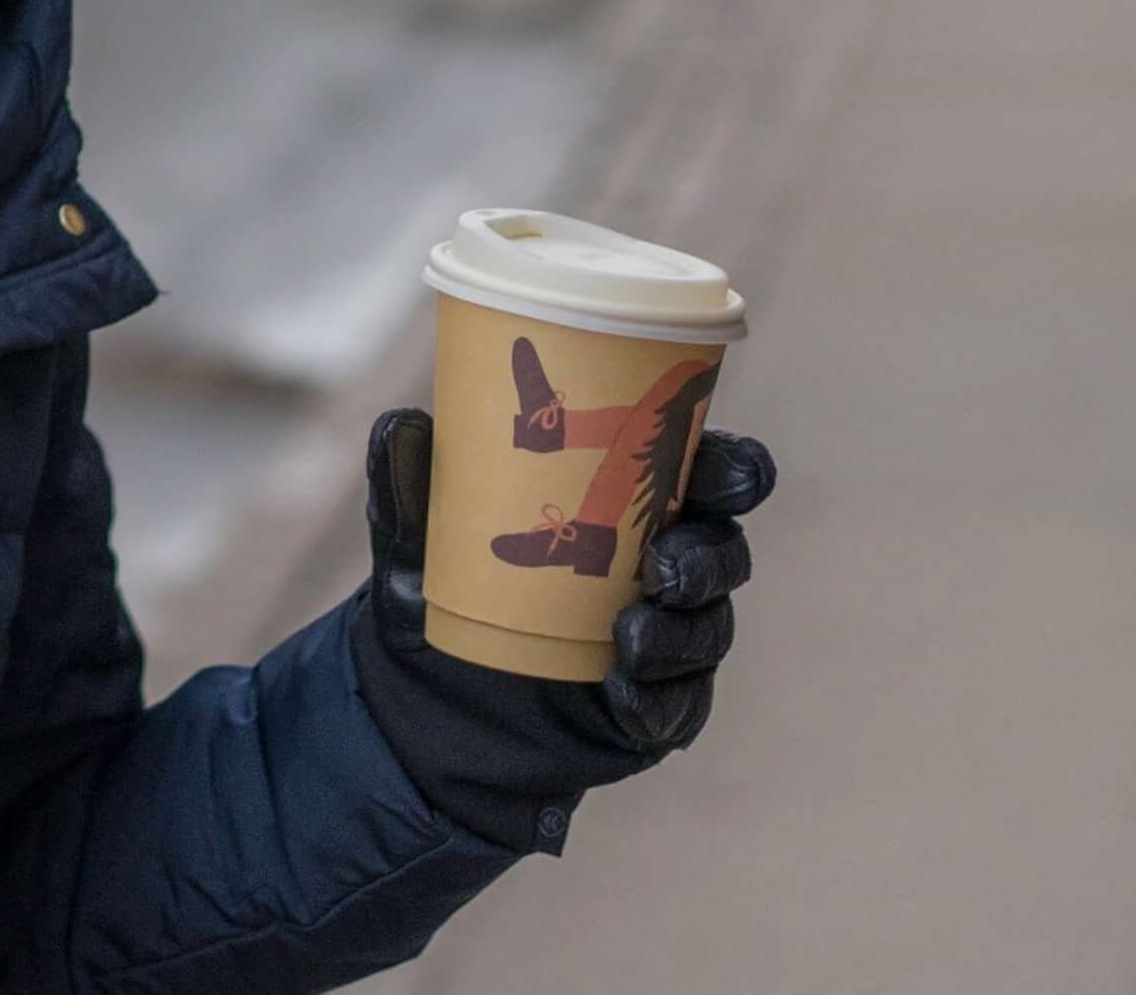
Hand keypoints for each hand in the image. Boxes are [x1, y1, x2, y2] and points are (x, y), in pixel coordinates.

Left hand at [346, 404, 777, 845]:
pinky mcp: (654, 710)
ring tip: (631, 634)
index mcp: (627, 501)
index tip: (727, 473)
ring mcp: (666, 641)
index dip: (733, 469)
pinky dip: (657, 698)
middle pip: (723, 550)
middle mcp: (662, 566)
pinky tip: (624, 692)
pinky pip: (678, 706)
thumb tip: (402, 426)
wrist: (421, 695)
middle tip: (665, 565)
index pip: (706, 473)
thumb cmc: (439, 586)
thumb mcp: (414, 535)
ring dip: (681, 631)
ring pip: (708, 628)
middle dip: (710, 556)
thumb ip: (409, 480)